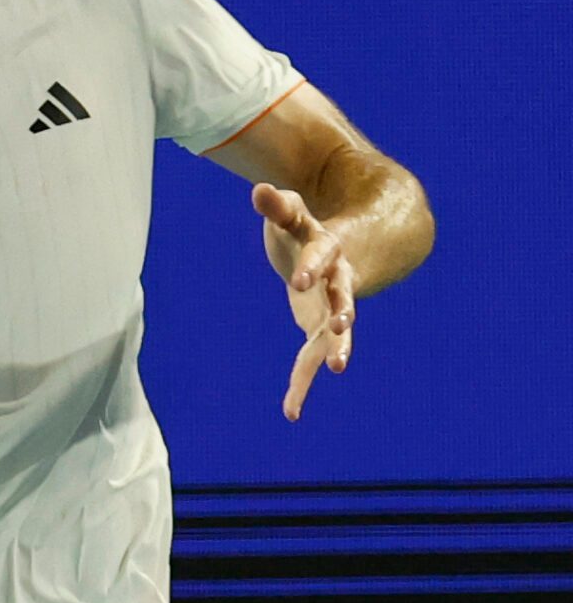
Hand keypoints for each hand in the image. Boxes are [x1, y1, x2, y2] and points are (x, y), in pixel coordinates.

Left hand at [252, 182, 354, 422]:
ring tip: (336, 369)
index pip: (319, 258)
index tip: (301, 279)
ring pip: (337, 335)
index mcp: (328, 252)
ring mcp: (333, 309)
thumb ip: (279, 206)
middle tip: (343, 327)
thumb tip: (258, 190)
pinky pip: (313, 360)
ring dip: (337, 350)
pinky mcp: (322, 330)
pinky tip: (291, 412)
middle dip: (342, 313)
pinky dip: (302, 384)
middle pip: (342, 298)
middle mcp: (337, 283)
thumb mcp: (291, 217)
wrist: (339, 251)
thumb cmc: (306, 231)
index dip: (311, 268)